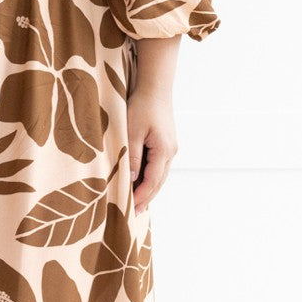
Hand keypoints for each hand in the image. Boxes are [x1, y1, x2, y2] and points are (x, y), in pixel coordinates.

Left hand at [126, 84, 176, 215]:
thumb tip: (131, 179)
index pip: (152, 181)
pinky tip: (141, 182)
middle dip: (147, 198)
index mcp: (164, 151)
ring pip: (159, 175)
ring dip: (149, 189)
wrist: (155, 88)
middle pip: (158, 182)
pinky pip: (158, 166)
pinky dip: (150, 177)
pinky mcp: (166, 144)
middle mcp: (170, 152)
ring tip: (138, 203)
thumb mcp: (132, 131)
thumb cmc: (142, 106)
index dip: (142, 196)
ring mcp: (170, 148)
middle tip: (135, 214)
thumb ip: (132, 156)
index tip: (131, 208)